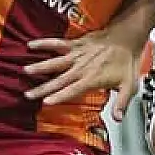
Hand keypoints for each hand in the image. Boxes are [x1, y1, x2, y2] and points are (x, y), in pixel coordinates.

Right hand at [24, 31, 140, 120]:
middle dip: (43, 87)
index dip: (59, 96)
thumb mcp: (129, 85)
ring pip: (55, 62)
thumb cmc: (127, 61)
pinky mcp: (76, 44)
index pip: (73, 90)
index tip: (47, 102)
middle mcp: (82, 67)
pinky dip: (45, 43)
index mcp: (92, 79)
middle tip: (28, 94)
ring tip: (26, 70)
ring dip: (40, 66)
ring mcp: (77, 55)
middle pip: (59, 79)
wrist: (127, 36)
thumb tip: (117, 118)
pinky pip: (58, 43)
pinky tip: (31, 45)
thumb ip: (121, 102)